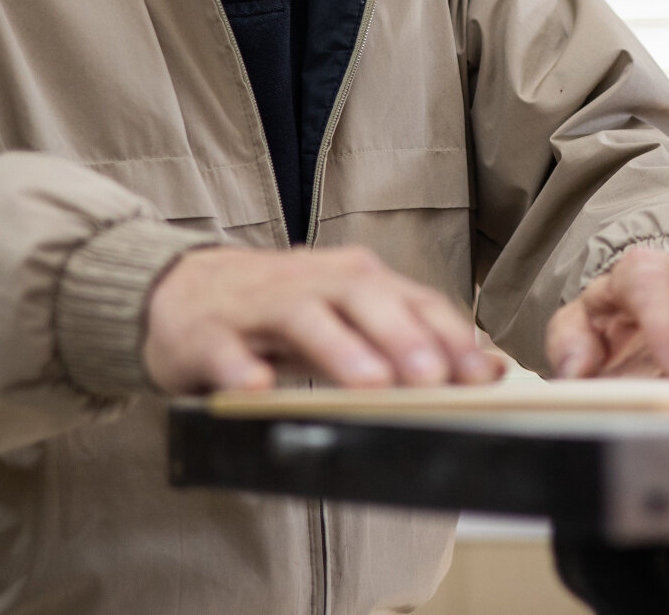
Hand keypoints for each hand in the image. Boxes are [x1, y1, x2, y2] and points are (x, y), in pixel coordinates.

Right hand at [144, 244, 506, 393]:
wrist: (177, 291)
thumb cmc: (279, 311)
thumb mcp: (348, 316)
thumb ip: (412, 338)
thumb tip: (490, 369)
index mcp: (353, 279)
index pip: (412, 300)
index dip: (449, 336)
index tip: (483, 375)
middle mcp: (312, 282)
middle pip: (363, 298)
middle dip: (401, 336)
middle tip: (432, 377)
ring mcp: (257, 305)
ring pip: (303, 318)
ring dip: (338, 348)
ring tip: (370, 383)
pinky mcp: (207, 334)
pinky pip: (224, 351)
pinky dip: (240, 368)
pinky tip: (255, 389)